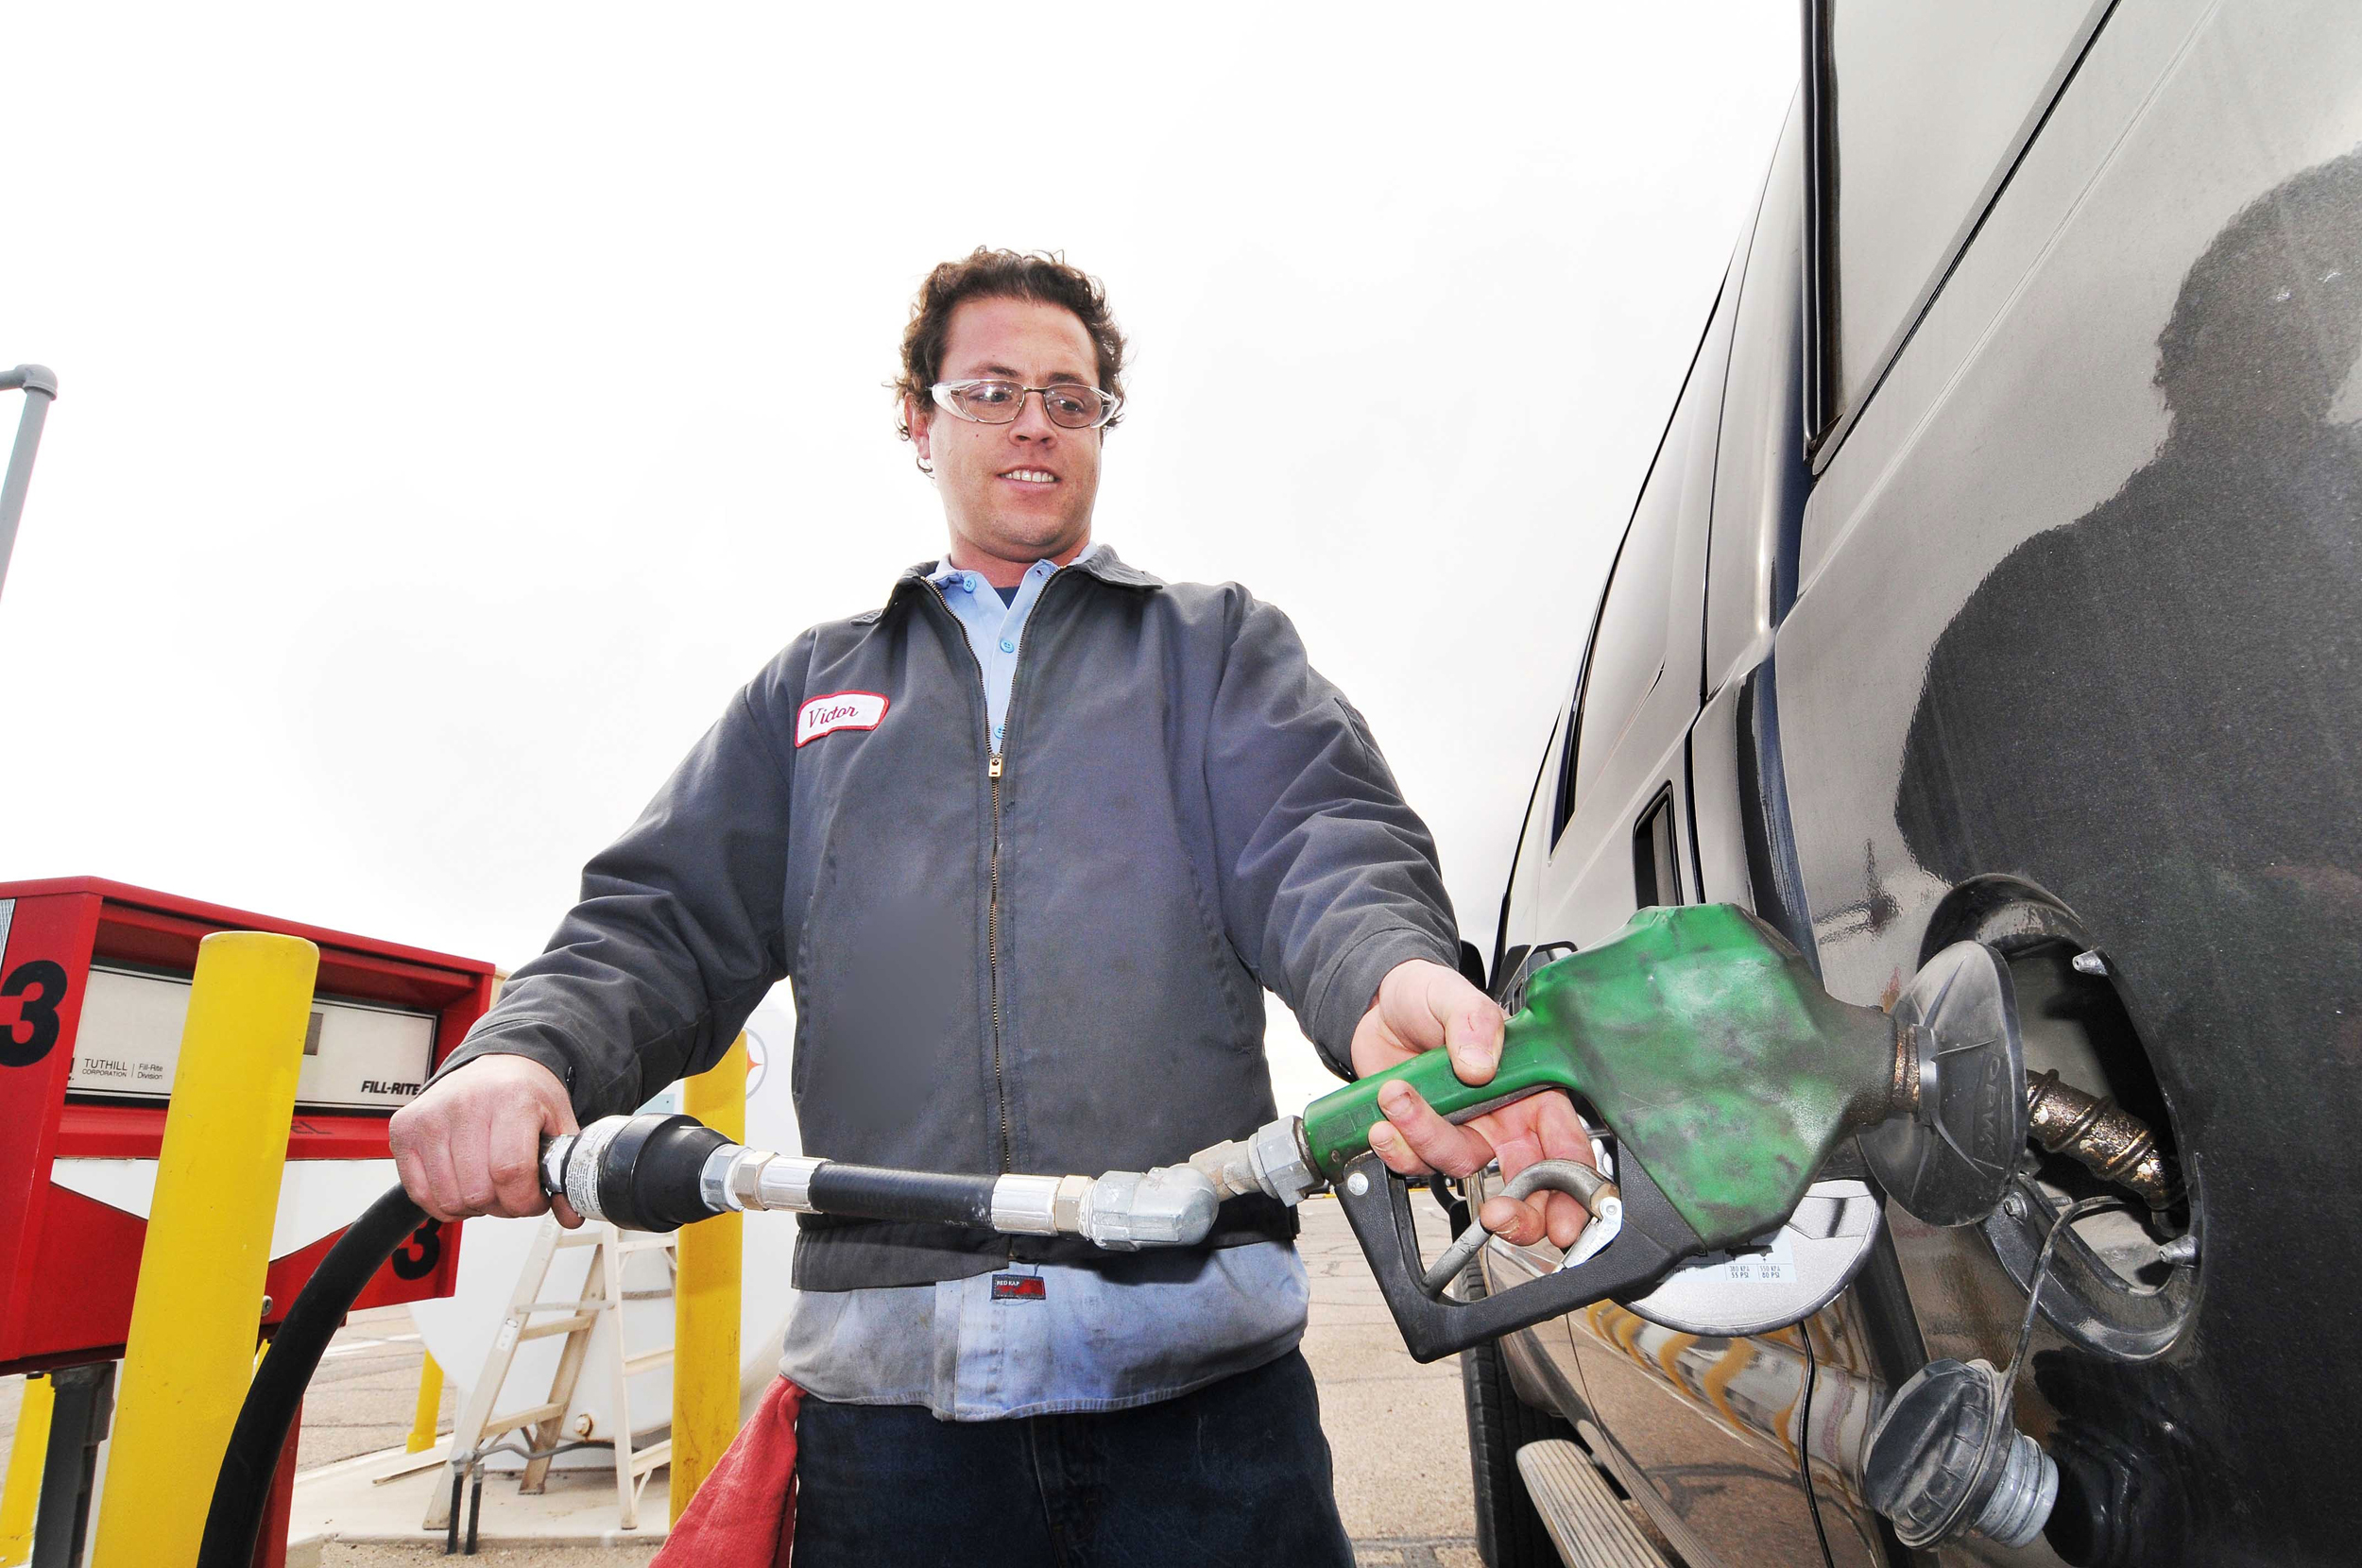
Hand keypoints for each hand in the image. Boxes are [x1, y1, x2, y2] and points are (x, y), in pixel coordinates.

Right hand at [390, 1054, 582, 1226]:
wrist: (495, 1065)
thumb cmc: (524, 1093)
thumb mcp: (560, 1122)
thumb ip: (567, 1170)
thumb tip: (571, 1215)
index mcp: (510, 1098)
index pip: (510, 1172)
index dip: (526, 1201)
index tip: (535, 1199)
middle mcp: (465, 1104)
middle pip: (478, 1192)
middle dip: (503, 1205)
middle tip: (513, 1191)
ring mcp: (429, 1117)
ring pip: (448, 1199)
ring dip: (473, 1207)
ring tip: (488, 1185)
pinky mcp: (404, 1130)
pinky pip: (419, 1194)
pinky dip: (443, 1203)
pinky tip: (462, 1185)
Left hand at [1349, 958, 1595, 1249]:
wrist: (1378, 1005)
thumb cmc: (1430, 996)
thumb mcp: (1454, 995)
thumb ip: (1473, 1021)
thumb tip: (1479, 1063)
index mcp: (1532, 1089)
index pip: (1566, 1145)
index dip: (1574, 1188)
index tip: (1565, 1218)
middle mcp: (1504, 1118)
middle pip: (1527, 1184)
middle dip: (1518, 1212)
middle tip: (1497, 1216)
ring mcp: (1464, 1131)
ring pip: (1460, 1166)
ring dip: (1427, 1140)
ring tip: (1398, 1096)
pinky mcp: (1424, 1138)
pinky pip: (1417, 1164)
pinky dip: (1398, 1150)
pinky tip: (1385, 1123)